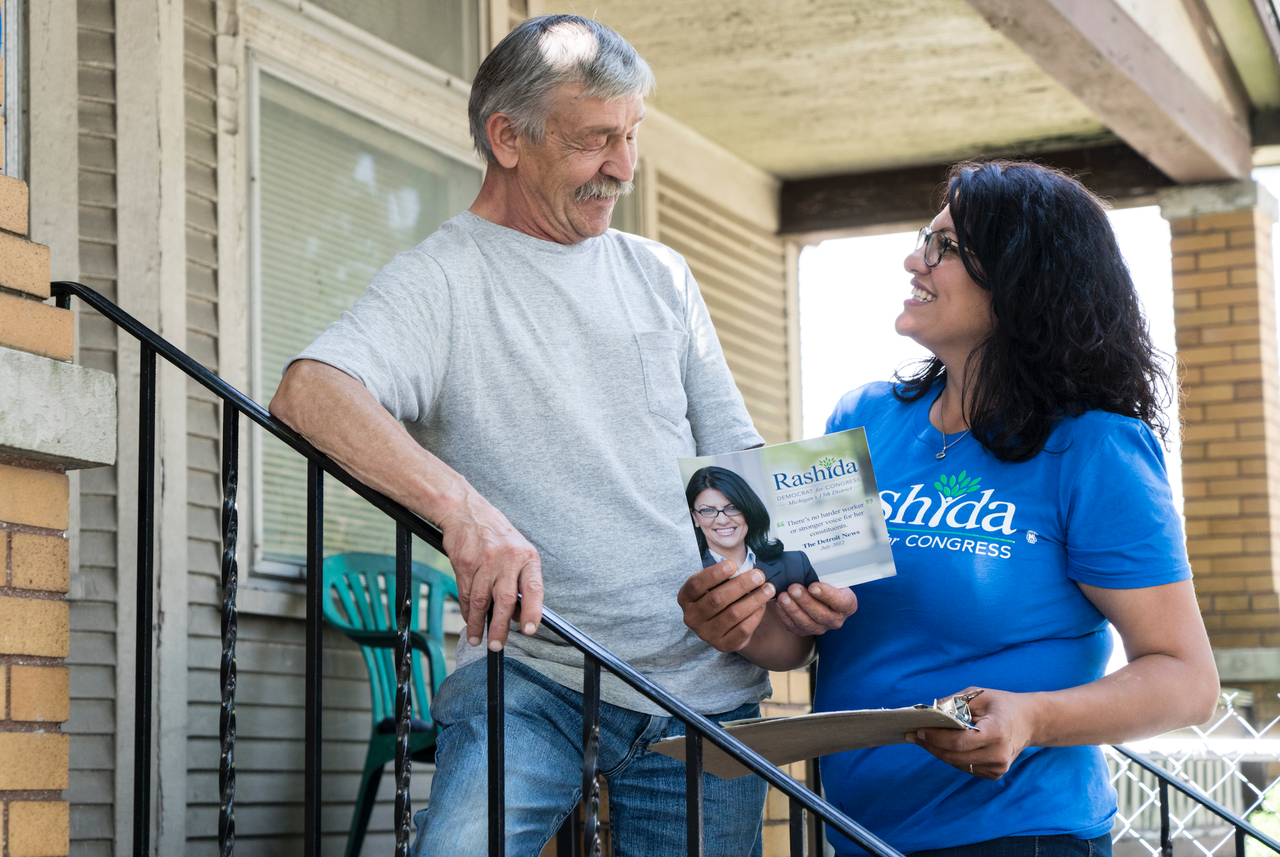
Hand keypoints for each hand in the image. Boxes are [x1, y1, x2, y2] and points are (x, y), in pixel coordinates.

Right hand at [437, 488, 543, 650]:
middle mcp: (507, 558)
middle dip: (500, 627)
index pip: (533, 588)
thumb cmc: (495, 533)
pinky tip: (470, 619)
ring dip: (479, 624)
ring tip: (478, 638)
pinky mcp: (464, 564)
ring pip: (482, 601)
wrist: (465, 510)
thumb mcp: (517, 549)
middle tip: (496, 645)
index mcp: (526, 556)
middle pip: (505, 600)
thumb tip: (520, 614)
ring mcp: (485, 561)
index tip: (530, 629)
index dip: (533, 611)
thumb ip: (520, 579)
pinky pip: (467, 594)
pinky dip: (468, 610)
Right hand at [677, 561, 774, 652]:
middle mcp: (692, 618)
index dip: (714, 574)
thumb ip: (724, 577)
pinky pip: (742, 629)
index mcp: (685, 599)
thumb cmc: (720, 596)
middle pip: (717, 599)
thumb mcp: (714, 585)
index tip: (733, 564)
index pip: (696, 585)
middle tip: (759, 575)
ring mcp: (706, 634)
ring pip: (733, 614)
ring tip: (768, 589)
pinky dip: (755, 615)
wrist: (725, 627)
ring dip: (754, 599)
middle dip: (741, 585)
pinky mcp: (722, 645)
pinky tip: (763, 605)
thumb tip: (746, 570)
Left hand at [774, 582, 856, 635]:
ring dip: (793, 609)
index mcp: (847, 605)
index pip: (840, 602)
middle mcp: (836, 620)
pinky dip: (785, 616)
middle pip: (821, 614)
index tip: (812, 586)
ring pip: (807, 623)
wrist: (820, 596)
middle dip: (805, 601)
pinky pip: (794, 627)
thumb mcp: (832, 577)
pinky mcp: (805, 632)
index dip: (826, 595)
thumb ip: (825, 576)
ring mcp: (821, 628)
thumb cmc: (826, 584)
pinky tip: (778, 605)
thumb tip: (808, 568)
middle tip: (793, 589)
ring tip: (783, 597)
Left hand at [904, 687, 1038, 779]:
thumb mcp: (978, 695)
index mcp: (997, 733)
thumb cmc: (1001, 705)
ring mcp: (998, 768)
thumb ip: (953, 702)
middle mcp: (999, 754)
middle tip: (912, 735)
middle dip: (930, 745)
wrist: (1029, 722)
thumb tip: (928, 711)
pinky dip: (951, 756)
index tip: (917, 730)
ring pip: (957, 763)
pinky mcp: (995, 774)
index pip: (958, 742)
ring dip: (938, 751)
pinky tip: (942, 745)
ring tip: (922, 739)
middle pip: (954, 756)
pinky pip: (965, 767)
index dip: (935, 738)